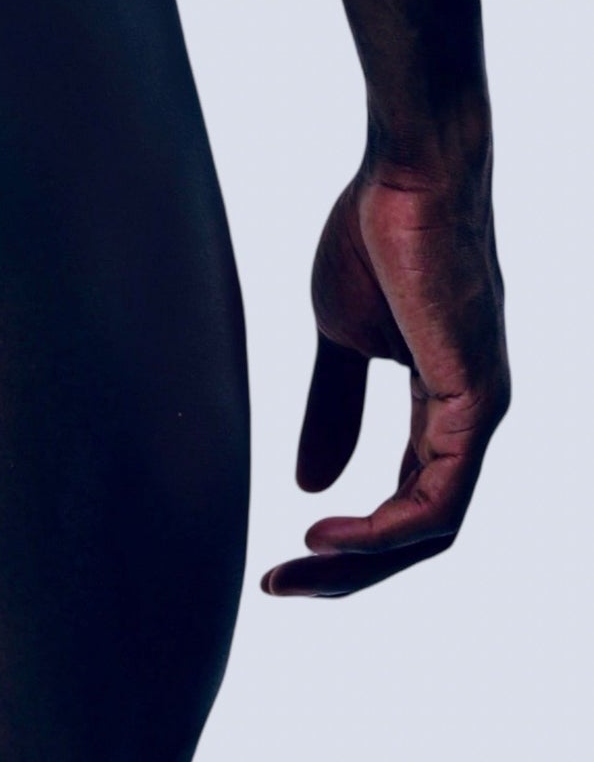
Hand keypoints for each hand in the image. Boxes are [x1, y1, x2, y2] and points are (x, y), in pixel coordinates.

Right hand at [262, 156, 507, 596]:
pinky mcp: (478, 401)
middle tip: (280, 589)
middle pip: (420, 531)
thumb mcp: (341, 337)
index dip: (347, 542)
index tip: (282, 560)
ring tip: (298, 568)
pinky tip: (329, 533)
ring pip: (431, 527)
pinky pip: (439, 498)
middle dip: (349, 571)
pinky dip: (384, 529)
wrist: (408, 171)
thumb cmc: (376, 234)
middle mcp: (472, 420)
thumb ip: (332, 407)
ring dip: (361, 561)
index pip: (406, 502)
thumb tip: (308, 483)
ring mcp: (481, 413)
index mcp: (443, 406)